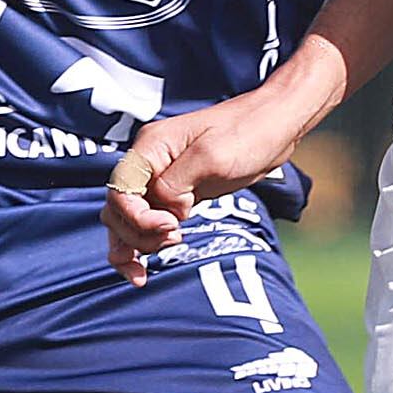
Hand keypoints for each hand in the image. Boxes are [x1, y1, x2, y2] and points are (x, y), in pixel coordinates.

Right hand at [104, 81, 320, 284]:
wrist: (274, 125)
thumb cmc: (247, 132)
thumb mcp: (211, 157)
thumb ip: (176, 186)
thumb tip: (165, 212)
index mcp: (150, 147)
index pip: (120, 191)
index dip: (137, 217)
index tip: (172, 225)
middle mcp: (149, 163)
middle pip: (117, 209)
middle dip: (136, 234)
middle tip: (173, 240)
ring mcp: (161, 179)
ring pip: (127, 220)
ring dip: (135, 244)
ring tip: (162, 255)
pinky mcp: (178, 193)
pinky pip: (149, 222)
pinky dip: (145, 242)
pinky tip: (145, 266)